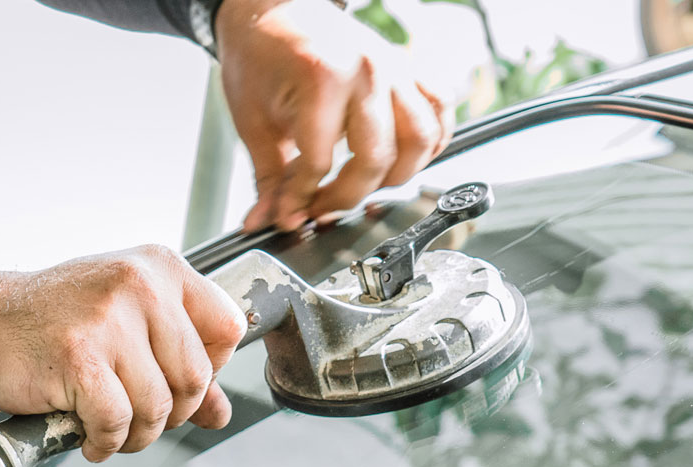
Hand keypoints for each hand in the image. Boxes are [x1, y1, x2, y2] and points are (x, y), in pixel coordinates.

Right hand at [0, 246, 245, 462]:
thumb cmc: (54, 321)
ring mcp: (108, 320)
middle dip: (170, 415)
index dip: (210, 370)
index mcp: (159, 268)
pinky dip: (105, 442)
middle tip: (137, 418)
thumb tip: (219, 413)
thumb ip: (176, 364)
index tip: (175, 383)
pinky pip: (116, 422)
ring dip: (135, 435)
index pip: (227, 328)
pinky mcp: (79, 357)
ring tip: (110, 430)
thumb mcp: (126, 325)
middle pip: (195, 378)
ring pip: (157, 407)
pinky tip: (88, 436)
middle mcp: (139, 285)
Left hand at [216, 0, 450, 231]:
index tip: (290, 215)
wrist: (273, 10)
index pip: (320, 163)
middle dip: (347, 197)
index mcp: (322, 79)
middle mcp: (368, 71)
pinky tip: (401, 159)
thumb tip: (269, 220)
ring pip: (420, 140)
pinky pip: (439, 110)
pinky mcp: (408, 66)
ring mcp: (395, 67)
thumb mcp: (253, 122)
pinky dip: (430, 142)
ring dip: (395, 177)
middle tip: (322, 208)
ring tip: (362, 186)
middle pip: (376, 160)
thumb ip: (268, 177)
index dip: (302, 199)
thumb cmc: (261, 57)